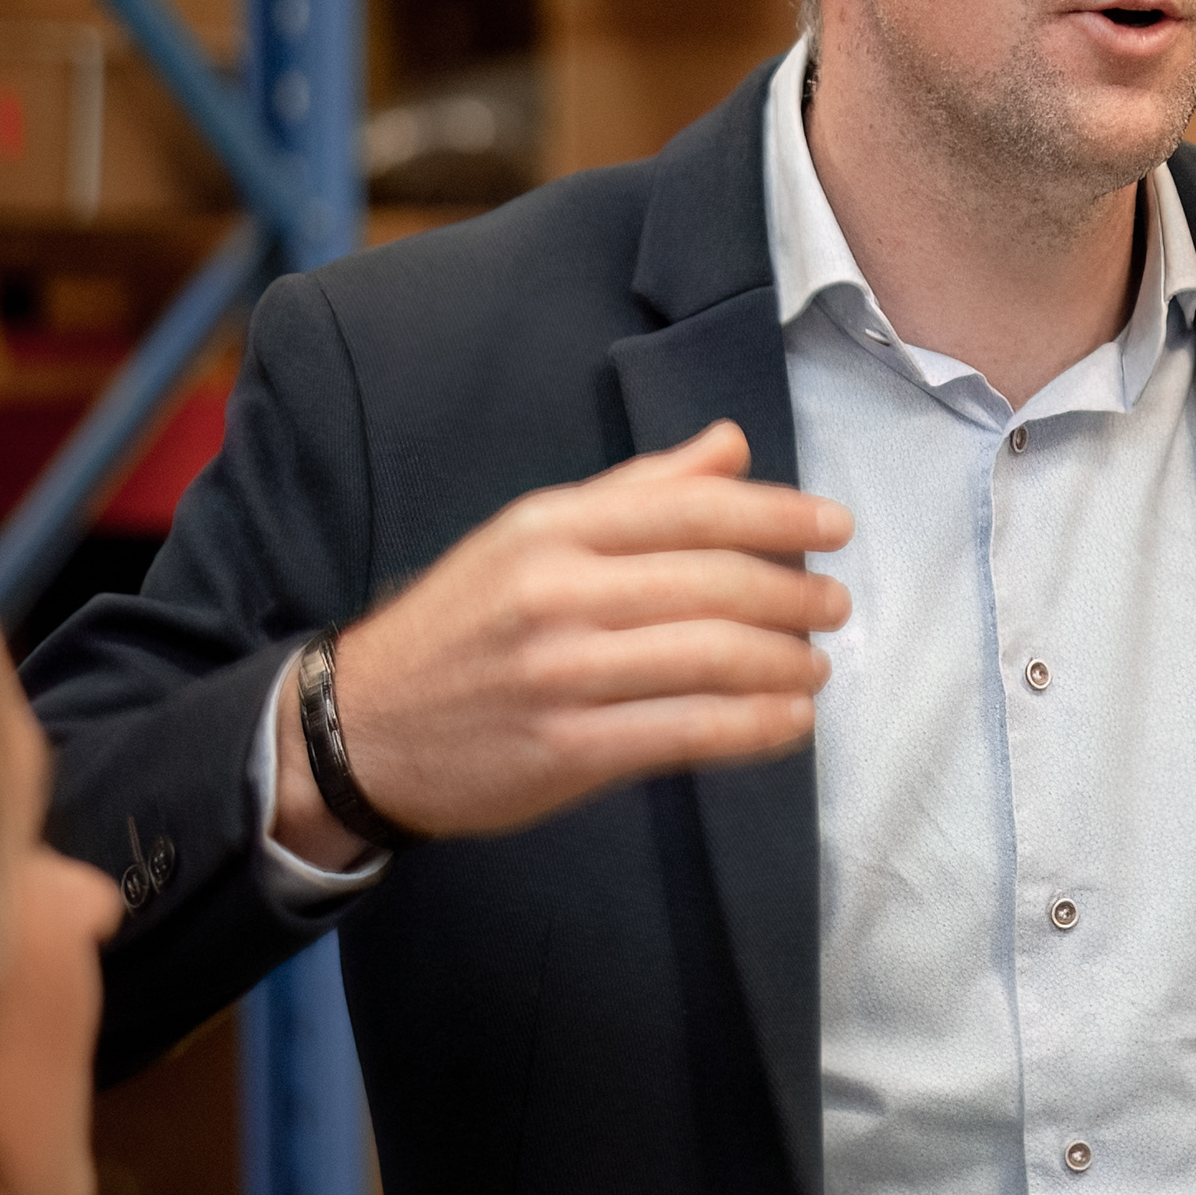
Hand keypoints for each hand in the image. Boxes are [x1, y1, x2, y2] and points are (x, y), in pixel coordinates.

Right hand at [271, 420, 849, 861]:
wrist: (359, 728)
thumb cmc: (464, 624)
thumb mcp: (532, 535)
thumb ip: (638, 491)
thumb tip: (730, 444)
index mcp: (551, 527)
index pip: (692, 507)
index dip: (778, 515)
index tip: (836, 526)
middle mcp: (556, 592)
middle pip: (713, 582)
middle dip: (794, 593)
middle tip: (835, 603)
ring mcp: (561, 673)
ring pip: (712, 657)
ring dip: (786, 662)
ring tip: (817, 666)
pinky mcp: (566, 750)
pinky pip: (689, 732)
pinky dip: (757, 726)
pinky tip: (790, 722)